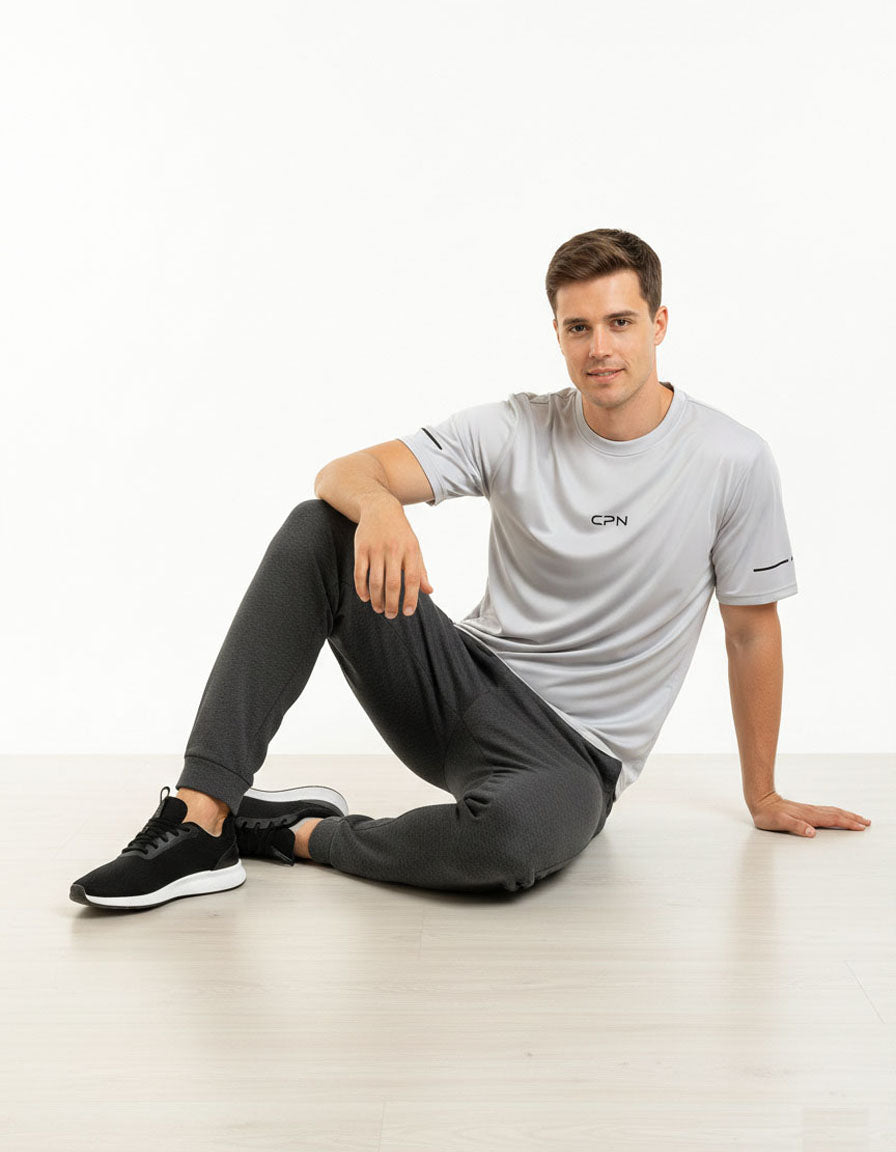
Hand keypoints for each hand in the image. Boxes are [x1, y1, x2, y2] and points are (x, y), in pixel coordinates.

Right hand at [354, 493, 433, 617]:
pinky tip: (366, 598)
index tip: (407, 612)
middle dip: (391, 603)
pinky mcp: (361, 549)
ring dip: (377, 599)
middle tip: (390, 615)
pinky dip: (362, 588)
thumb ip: (421, 571)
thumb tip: (429, 591)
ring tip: (379, 609)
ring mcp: (376, 549)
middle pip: (392, 584)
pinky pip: (360, 573)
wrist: (380, 508)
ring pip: (375, 581)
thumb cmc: (401, 533)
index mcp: (410, 550)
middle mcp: (393, 550)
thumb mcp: (415, 548)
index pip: (412, 579)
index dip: (410, 598)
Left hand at [749, 791, 870, 836]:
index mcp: (809, 816)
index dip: (848, 823)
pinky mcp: (805, 810)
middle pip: (837, 814)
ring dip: (847, 814)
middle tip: (867, 822)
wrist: (760, 801)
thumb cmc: (768, 814)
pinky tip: (838, 814)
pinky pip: (826, 811)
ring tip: (858, 818)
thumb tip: (811, 832)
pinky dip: (837, 813)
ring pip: (833, 811)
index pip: (833, 819)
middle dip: (853, 818)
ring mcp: (809, 810)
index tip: (861, 827)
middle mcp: (811, 811)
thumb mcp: (779, 823)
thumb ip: (796, 826)